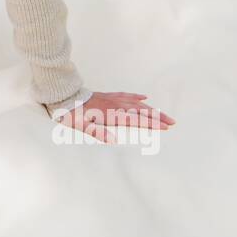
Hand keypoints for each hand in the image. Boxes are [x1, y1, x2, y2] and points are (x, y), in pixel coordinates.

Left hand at [53, 92, 174, 143]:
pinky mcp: (108, 95)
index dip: (151, 123)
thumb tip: (112, 141)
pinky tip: (144, 97)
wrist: (64, 97)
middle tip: (172, 122)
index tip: (164, 127)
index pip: (136, 120)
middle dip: (157, 116)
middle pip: (141, 111)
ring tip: (163, 114)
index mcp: (111, 114)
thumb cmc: (72, 115)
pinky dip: (137, 96)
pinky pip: (126, 95)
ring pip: (136, 103)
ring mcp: (113, 99)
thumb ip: (97, 133)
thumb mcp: (82, 127)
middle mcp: (115, 105)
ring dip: (151, 108)